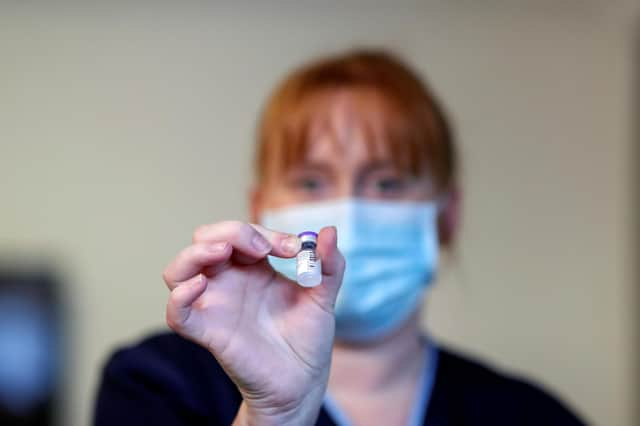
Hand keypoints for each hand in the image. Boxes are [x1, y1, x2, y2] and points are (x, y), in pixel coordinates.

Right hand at [162, 221, 344, 424]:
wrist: (304, 381)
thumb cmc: (308, 337)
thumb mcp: (324, 295)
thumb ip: (330, 264)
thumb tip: (329, 231)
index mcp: (253, 267)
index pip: (242, 232)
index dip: (265, 232)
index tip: (295, 249)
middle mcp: (229, 281)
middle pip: (206, 238)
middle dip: (231, 231)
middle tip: (263, 248)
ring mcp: (215, 305)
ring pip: (178, 270)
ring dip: (197, 252)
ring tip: (224, 251)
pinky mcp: (209, 333)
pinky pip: (178, 314)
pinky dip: (180, 297)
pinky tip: (199, 285)